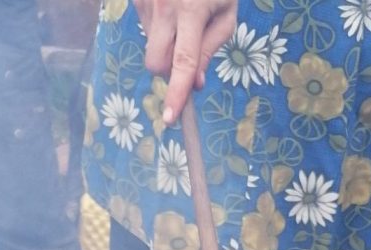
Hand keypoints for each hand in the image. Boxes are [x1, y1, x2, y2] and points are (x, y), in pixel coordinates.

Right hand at [134, 0, 236, 125]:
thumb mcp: (225, 14)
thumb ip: (210, 49)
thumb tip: (196, 84)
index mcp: (191, 10)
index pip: (183, 62)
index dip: (177, 92)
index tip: (171, 117)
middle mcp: (163, 5)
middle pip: (155, 61)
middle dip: (167, 71)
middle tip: (185, 58)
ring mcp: (145, 0)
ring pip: (150, 45)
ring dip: (166, 43)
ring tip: (182, 16)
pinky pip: (145, 26)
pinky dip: (159, 26)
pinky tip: (170, 6)